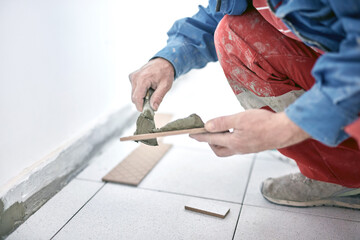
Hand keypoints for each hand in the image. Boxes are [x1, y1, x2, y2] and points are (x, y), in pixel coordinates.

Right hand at [129, 58, 173, 110]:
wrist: (164, 62)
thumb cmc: (165, 72)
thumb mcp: (165, 86)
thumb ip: (158, 97)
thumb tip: (153, 108)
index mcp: (143, 79)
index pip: (137, 98)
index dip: (140, 106)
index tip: (146, 111)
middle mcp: (135, 77)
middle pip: (134, 97)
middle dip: (142, 102)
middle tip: (152, 102)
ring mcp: (133, 76)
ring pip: (134, 94)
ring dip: (142, 97)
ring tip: (151, 92)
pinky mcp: (132, 77)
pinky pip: (134, 89)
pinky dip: (140, 92)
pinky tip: (148, 88)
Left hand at [190, 109, 309, 155]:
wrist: (285, 130)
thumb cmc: (264, 123)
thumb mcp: (240, 119)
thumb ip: (222, 123)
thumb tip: (207, 126)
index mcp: (233, 143)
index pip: (211, 139)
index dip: (200, 136)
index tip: (191, 134)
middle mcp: (238, 149)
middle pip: (218, 149)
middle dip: (209, 142)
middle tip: (207, 131)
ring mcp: (246, 149)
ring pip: (228, 149)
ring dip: (220, 141)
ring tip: (221, 129)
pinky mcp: (253, 147)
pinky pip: (236, 146)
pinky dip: (230, 140)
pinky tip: (235, 130)